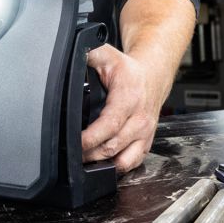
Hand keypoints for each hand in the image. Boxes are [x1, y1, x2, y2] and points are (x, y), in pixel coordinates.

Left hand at [81, 43, 162, 172]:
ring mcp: (144, 134)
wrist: (153, 77)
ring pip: (122, 160)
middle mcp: (139, 120)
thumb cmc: (129, 69)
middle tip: (70, 153)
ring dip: (101, 164)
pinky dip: (115, 168)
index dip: (90, 138)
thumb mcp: (107, 54)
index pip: (109, 125)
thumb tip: (71, 56)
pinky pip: (132, 164)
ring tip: (83, 159)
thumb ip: (87, 54)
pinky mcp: (146, 144)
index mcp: (128, 98)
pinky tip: (101, 163)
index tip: (75, 142)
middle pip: (112, 147)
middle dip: (89, 153)